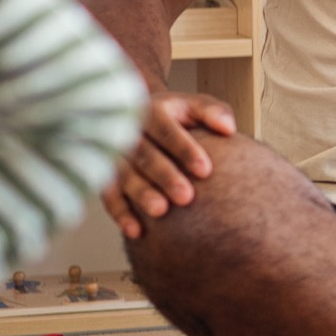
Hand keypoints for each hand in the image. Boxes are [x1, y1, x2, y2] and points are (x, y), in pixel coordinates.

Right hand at [103, 89, 236, 235]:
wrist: (139, 116)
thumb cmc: (176, 115)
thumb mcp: (193, 105)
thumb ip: (212, 111)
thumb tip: (228, 128)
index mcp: (152, 111)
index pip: (167, 131)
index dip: (185, 150)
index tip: (205, 170)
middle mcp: (129, 133)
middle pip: (146, 156)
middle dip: (165, 176)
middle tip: (186, 197)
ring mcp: (115, 156)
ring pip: (126, 176)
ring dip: (142, 194)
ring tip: (160, 211)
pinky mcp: (107, 176)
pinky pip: (109, 196)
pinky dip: (121, 214)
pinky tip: (136, 230)